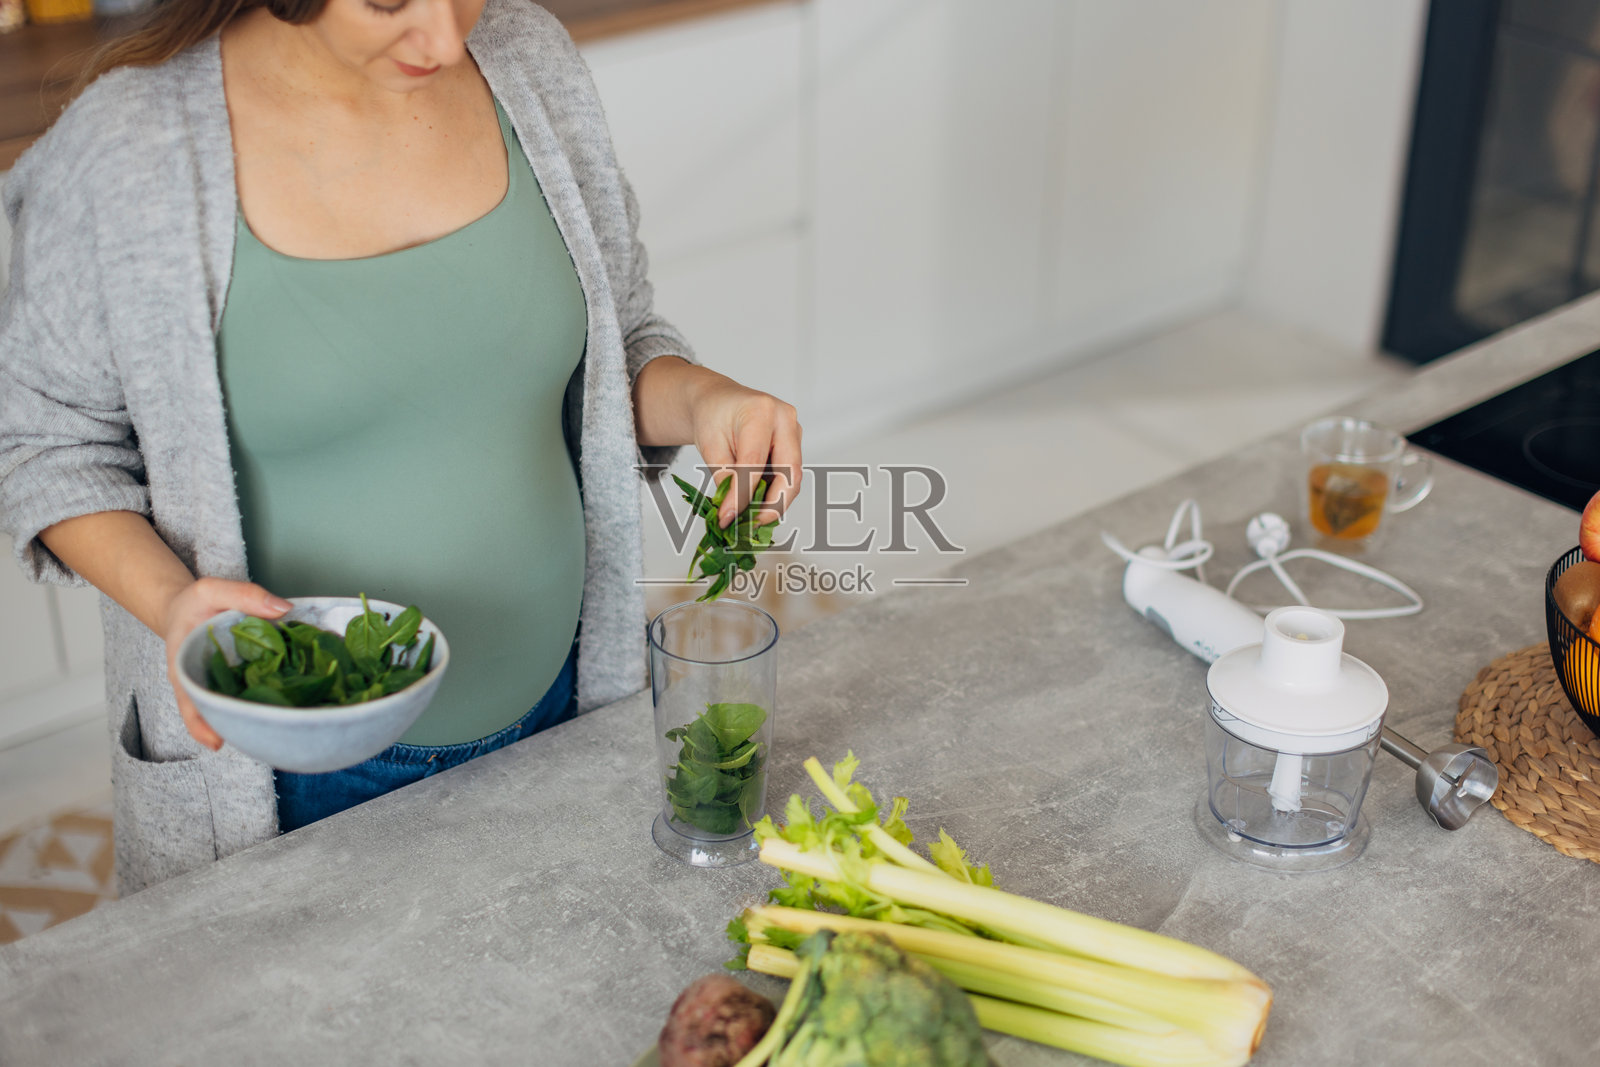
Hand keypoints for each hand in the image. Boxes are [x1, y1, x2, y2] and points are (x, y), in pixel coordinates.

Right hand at [160, 577, 292, 750]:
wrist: (189, 608)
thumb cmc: (194, 604)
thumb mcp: (211, 590)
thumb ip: (244, 596)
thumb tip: (283, 610)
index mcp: (185, 670)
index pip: (190, 703)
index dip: (200, 725)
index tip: (216, 742)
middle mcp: (206, 685)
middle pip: (220, 712)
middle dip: (241, 725)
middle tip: (269, 734)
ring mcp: (226, 686)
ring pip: (242, 706)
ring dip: (263, 715)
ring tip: (290, 723)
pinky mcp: (244, 681)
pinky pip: (260, 691)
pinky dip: (277, 695)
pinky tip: (302, 700)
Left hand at [687, 374, 803, 528]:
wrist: (719, 401)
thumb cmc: (713, 417)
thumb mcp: (710, 446)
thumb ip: (724, 478)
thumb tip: (733, 513)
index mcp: (760, 411)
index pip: (754, 462)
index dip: (743, 495)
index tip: (729, 518)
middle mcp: (785, 419)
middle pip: (790, 472)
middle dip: (773, 504)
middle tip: (752, 524)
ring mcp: (794, 432)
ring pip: (793, 477)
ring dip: (774, 501)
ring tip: (751, 518)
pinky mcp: (794, 445)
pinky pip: (789, 475)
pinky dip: (774, 493)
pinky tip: (757, 505)